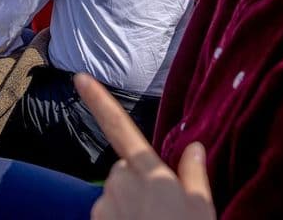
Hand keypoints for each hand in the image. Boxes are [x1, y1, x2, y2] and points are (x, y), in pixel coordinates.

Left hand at [74, 74, 214, 219]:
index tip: (79, 77)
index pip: (119, 126)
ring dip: (129, 207)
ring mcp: (103, 205)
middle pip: (124, 171)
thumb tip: (194, 146)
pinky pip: (107, 216)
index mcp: (148, 171)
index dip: (98, 99)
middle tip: (165, 211)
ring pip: (115, 196)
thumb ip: (193, 174)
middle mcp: (119, 181)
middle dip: (138, 184)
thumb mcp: (203, 209)